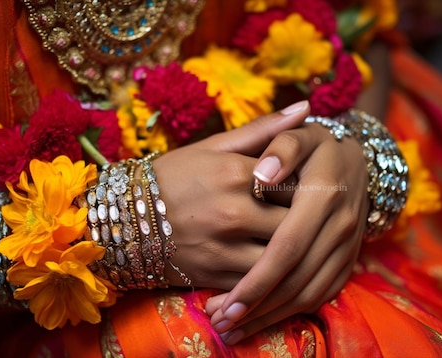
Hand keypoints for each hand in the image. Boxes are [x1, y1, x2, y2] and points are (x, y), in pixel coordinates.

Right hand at [153, 101, 310, 287]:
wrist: (122, 220)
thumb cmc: (172, 177)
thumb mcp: (212, 146)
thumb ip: (262, 129)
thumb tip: (307, 107)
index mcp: (236, 173)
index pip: (297, 179)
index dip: (313, 185)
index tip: (317, 185)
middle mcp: (234, 211)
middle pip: (297, 220)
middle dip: (311, 220)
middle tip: (319, 216)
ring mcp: (225, 248)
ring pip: (285, 256)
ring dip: (298, 252)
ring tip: (303, 242)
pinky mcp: (218, 277)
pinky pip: (262, 282)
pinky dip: (275, 277)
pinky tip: (280, 266)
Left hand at [205, 111, 369, 344]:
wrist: (363, 160)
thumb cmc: (319, 147)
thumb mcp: (301, 134)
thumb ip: (280, 144)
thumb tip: (261, 174)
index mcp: (323, 196)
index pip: (286, 247)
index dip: (256, 280)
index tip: (225, 303)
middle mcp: (340, 226)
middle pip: (296, 279)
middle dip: (256, 307)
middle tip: (219, 324)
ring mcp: (347, 247)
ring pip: (309, 294)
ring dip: (271, 317)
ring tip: (232, 330)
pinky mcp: (348, 260)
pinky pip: (323, 295)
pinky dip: (293, 312)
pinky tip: (263, 320)